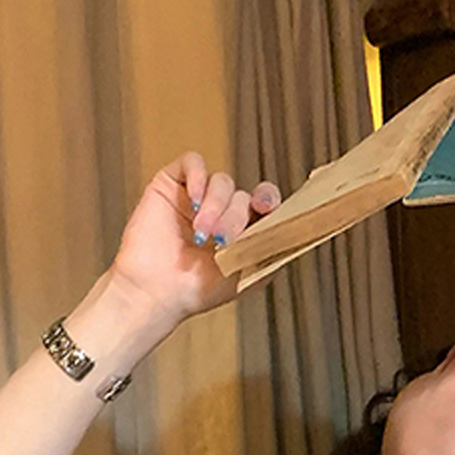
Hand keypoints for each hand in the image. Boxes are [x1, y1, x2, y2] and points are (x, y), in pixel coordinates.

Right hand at [109, 151, 281, 328]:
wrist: (157, 292)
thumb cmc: (198, 290)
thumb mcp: (247, 274)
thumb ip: (272, 250)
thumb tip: (296, 230)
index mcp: (242, 229)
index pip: (265, 202)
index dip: (269, 200)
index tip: (266, 208)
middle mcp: (222, 210)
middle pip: (243, 196)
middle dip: (236, 218)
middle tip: (222, 241)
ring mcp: (198, 196)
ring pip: (222, 182)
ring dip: (216, 207)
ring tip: (202, 235)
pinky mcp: (172, 184)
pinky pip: (193, 162)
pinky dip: (199, 178)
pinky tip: (195, 203)